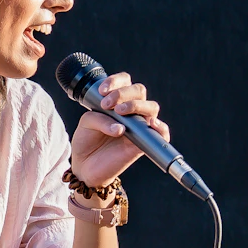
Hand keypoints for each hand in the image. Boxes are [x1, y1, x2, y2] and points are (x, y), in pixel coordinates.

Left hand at [68, 70, 169, 190]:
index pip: (125, 81)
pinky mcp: (143, 143)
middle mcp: (131, 110)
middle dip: (123, 93)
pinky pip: (162, 134)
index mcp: (117, 100)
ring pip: (151, 107)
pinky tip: (150, 124)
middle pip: (139, 90)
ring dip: (136, 105)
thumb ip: (99, 118)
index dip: (116, 81)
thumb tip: (121, 127)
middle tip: (107, 104)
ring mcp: (139, 126)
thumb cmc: (87, 141)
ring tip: (119, 112)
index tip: (102, 91)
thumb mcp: (86, 123)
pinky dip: (161, 128)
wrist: (85, 166)